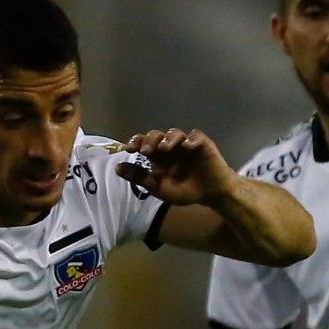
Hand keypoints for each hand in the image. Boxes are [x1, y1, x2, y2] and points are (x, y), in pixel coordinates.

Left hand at [116, 128, 237, 206]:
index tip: (128, 149)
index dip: (136, 142)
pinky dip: (191, 140)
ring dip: (168, 139)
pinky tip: (187, 147)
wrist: (211, 194)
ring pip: (175, 134)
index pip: (144, 143)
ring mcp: (186, 144)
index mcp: (158, 156)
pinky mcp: (203, 144)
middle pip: (157, 135)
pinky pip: (196, 137)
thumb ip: (139, 177)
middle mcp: (171, 147)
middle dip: (150, 140)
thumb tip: (117, 168)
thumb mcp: (159, 187)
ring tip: (165, 148)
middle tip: (147, 151)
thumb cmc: (185, 190)